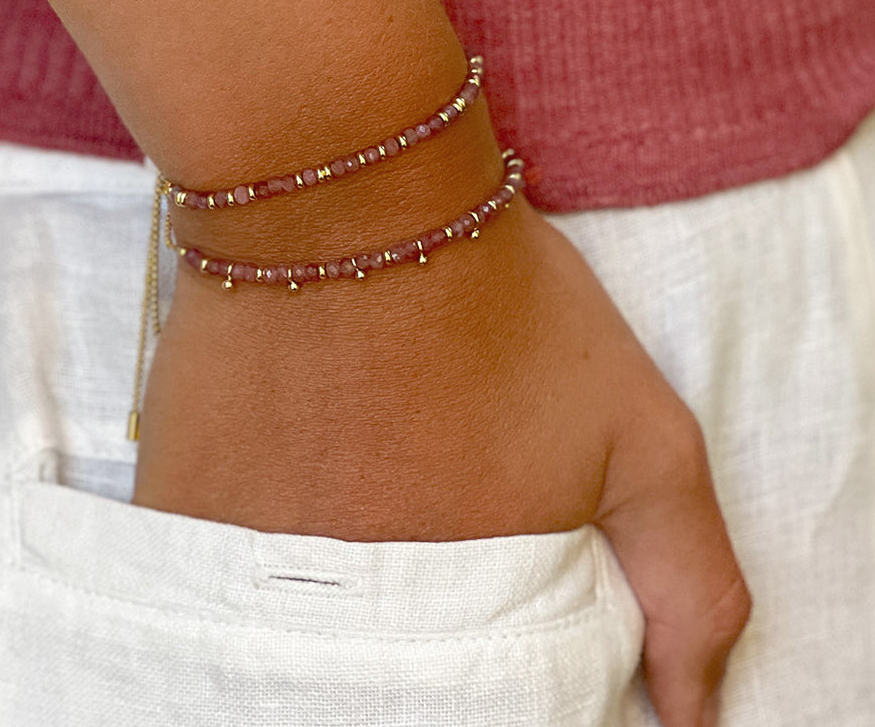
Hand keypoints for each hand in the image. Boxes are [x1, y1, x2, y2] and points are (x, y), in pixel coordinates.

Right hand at [133, 196, 750, 726]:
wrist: (347, 200)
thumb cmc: (505, 311)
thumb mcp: (645, 438)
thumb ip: (688, 586)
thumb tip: (696, 718)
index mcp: (463, 630)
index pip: (480, 709)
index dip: (490, 679)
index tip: (492, 613)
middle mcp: (346, 630)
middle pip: (383, 684)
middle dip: (410, 641)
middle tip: (422, 520)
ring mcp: (250, 577)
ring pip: (297, 640)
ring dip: (329, 604)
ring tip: (358, 493)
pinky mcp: (178, 520)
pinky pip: (219, 585)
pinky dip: (256, 561)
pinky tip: (288, 484)